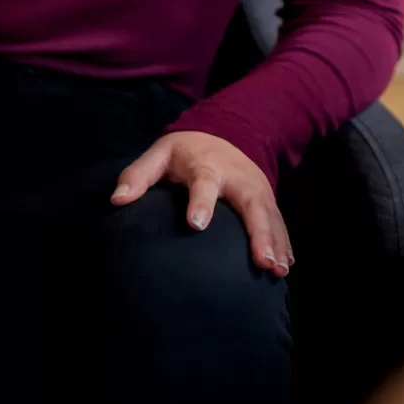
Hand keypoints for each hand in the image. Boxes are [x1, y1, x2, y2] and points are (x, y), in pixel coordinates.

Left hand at [111, 130, 291, 275]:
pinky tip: (286, 266)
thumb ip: (138, 176)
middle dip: (259, 234)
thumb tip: (117, 201)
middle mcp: (237, 179)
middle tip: (262, 261)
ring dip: (276, 243)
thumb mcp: (159, 155)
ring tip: (278, 271)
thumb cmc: (185, 152)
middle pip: (251, 205)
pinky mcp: (267, 199)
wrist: (225, 132)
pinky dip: (285, 243)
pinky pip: (279, 222)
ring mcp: (256, 189)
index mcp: (206, 166)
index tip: (196, 224)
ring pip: (270, 216)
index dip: (201, 202)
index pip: (204, 183)